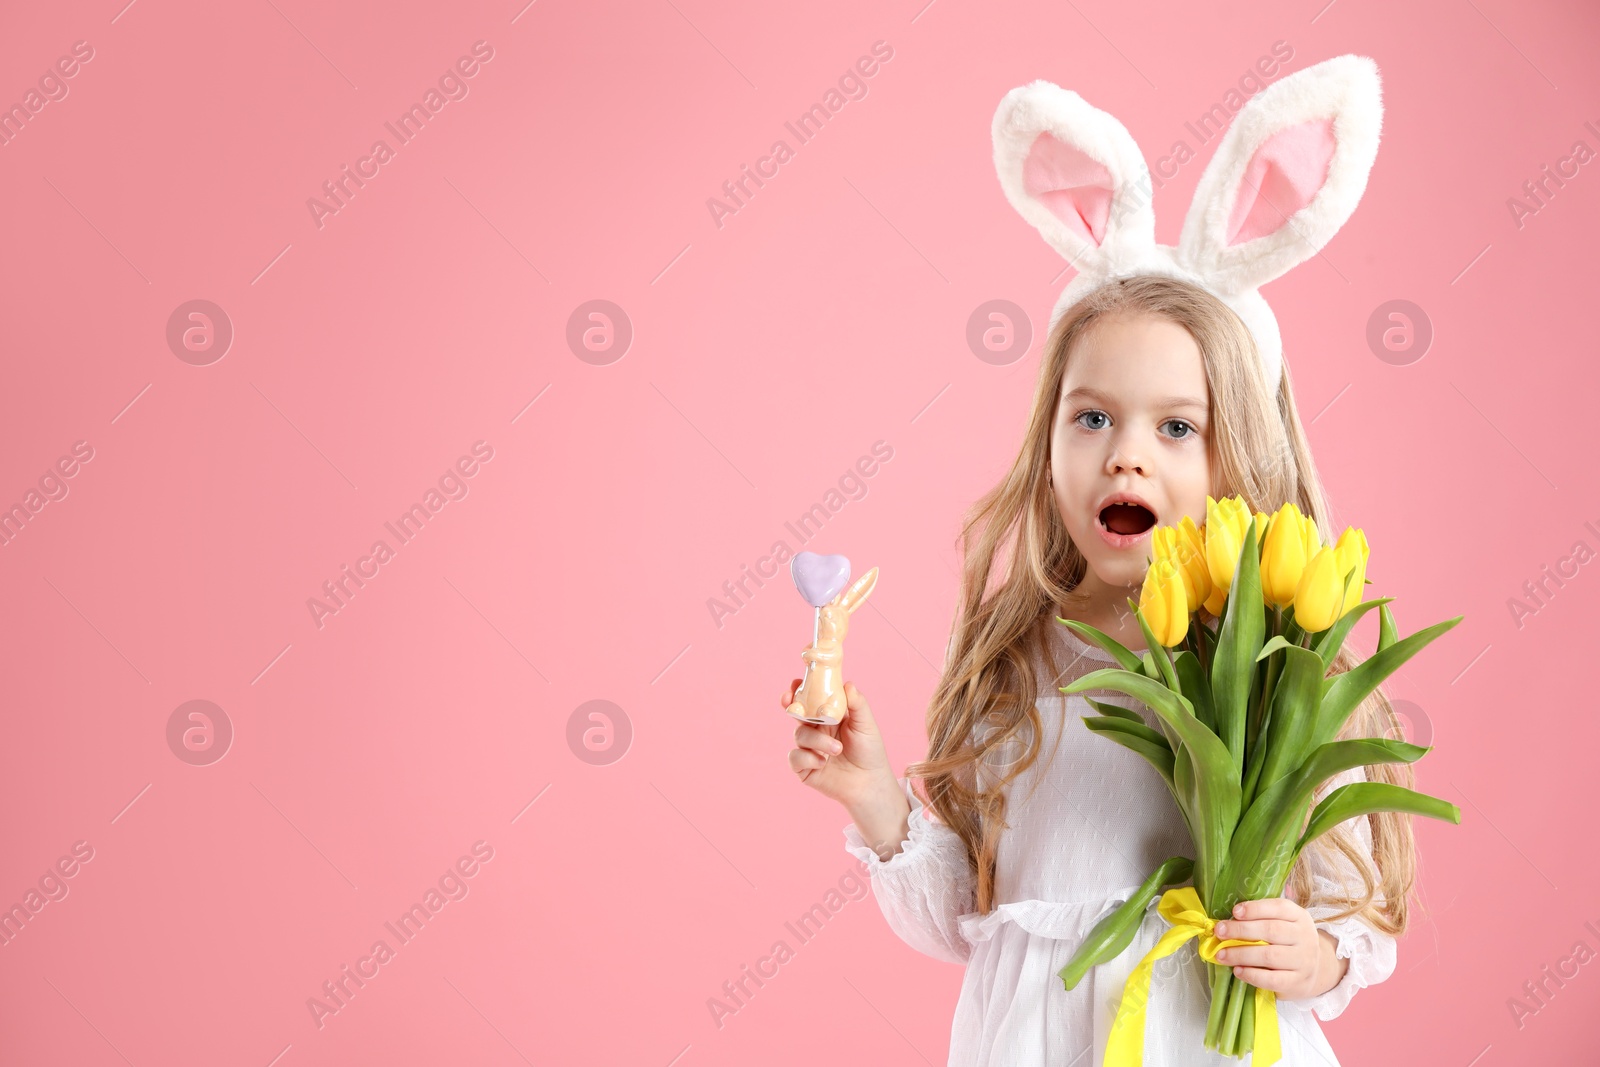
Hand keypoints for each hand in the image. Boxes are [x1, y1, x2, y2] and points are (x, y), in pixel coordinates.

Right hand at [785, 680, 895, 809]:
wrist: (870, 783)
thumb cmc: (870, 751)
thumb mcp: (866, 724)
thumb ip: (857, 704)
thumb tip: (848, 683)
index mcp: (828, 716)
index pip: (811, 699)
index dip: (801, 690)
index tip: (797, 682)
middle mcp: (816, 730)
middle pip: (796, 713)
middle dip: (790, 705)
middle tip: (788, 700)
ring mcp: (809, 749)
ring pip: (799, 735)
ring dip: (816, 741)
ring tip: (837, 749)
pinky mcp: (804, 768)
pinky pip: (795, 757)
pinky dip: (807, 758)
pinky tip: (822, 762)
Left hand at [1212, 895, 1347, 1000]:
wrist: (1316, 970)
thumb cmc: (1287, 942)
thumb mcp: (1283, 924)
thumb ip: (1260, 919)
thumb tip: (1227, 922)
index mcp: (1299, 917)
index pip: (1279, 908)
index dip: (1255, 908)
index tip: (1235, 912)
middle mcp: (1305, 937)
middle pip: (1271, 930)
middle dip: (1241, 930)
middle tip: (1220, 932)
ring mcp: (1303, 961)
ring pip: (1270, 955)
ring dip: (1241, 954)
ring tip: (1222, 955)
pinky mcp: (1297, 982)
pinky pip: (1272, 979)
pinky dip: (1252, 975)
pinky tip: (1238, 971)